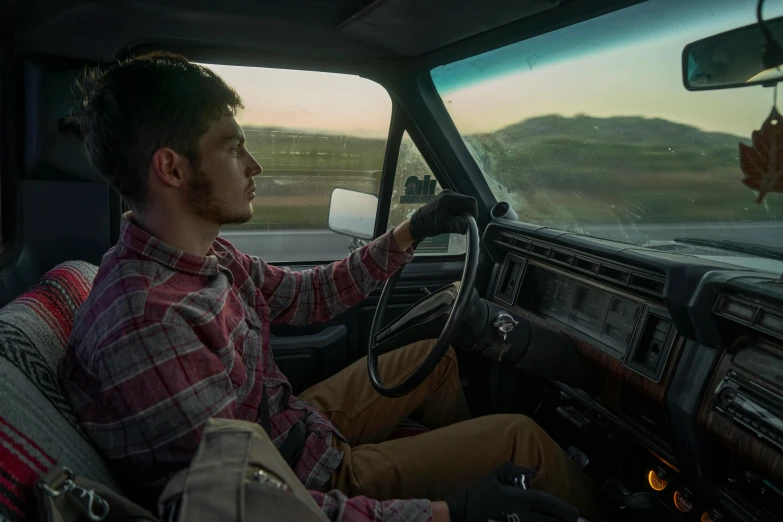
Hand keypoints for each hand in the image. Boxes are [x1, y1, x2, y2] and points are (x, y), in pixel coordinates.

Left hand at [409, 190, 477, 240]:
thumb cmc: (429, 224)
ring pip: (465, 204)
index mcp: (448, 198)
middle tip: (463, 225)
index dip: (474, 212)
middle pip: (468, 202)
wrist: (418, 223)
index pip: (470, 201)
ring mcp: (448, 195)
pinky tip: (454, 219)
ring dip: (464, 214)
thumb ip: (456, 225)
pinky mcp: (448, 199)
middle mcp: (449, 193)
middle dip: (468, 214)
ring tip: (457, 223)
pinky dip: (460, 213)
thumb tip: (466, 226)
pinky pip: (460, 205)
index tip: (470, 222)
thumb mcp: (443, 226)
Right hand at [445, 463, 578, 521]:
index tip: (574, 513)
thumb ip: (514, 470)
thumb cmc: (479, 496)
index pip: (547, 503)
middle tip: (571, 520)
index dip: (563, 509)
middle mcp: (522, 515)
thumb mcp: (495, 476)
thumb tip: (531, 472)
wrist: (462, 515)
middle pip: (550, 521)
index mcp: (518, 498)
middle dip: (563, 521)